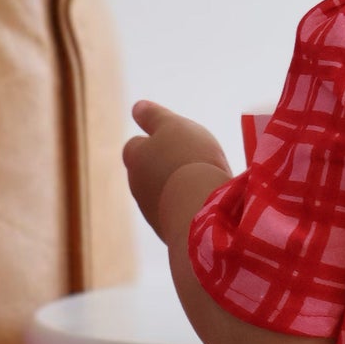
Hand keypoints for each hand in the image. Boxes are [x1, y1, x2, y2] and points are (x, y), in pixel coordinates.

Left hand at [123, 101, 230, 230]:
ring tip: (204, 185)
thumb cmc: (189, 161)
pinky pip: (180, 217)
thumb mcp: (174, 127)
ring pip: (165, 198)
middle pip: (149, 174)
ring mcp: (154, 214)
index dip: (151, 142)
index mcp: (135, 157)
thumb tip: (137, 108)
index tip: (170, 140)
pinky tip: (209, 206)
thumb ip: (154, 117)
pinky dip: (189, 210)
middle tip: (191, 163)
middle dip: (164, 169)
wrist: (201, 211)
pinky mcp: (172, 235)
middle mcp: (138, 187)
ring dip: (178, 191)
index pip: (135, 146)